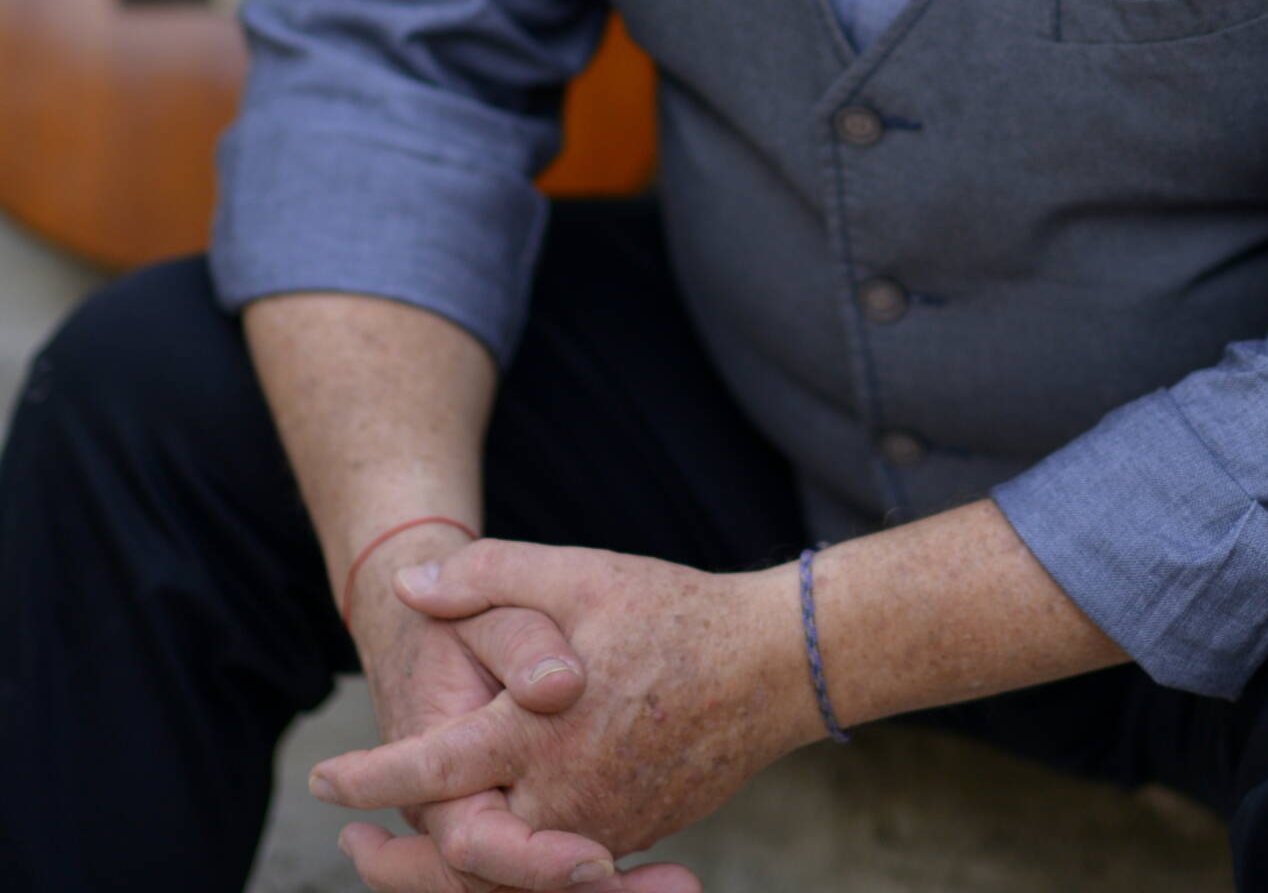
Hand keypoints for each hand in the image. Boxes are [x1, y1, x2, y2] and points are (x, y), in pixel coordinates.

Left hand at [310, 539, 820, 887]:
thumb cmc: (674, 612)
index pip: (431, 769)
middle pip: (458, 855)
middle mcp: (564, 796)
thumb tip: (410, 585)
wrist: (773, 664)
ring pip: (508, 873)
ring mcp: (602, 824)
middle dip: (396, 861)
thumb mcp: (579, 575)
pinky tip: (492, 832)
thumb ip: (490, 577)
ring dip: (448, 867)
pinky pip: (558, 866)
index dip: (371, 778)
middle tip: (350, 845)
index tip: (325, 778)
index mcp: (539, 733)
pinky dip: (513, 865)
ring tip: (399, 850)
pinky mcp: (631, 832)